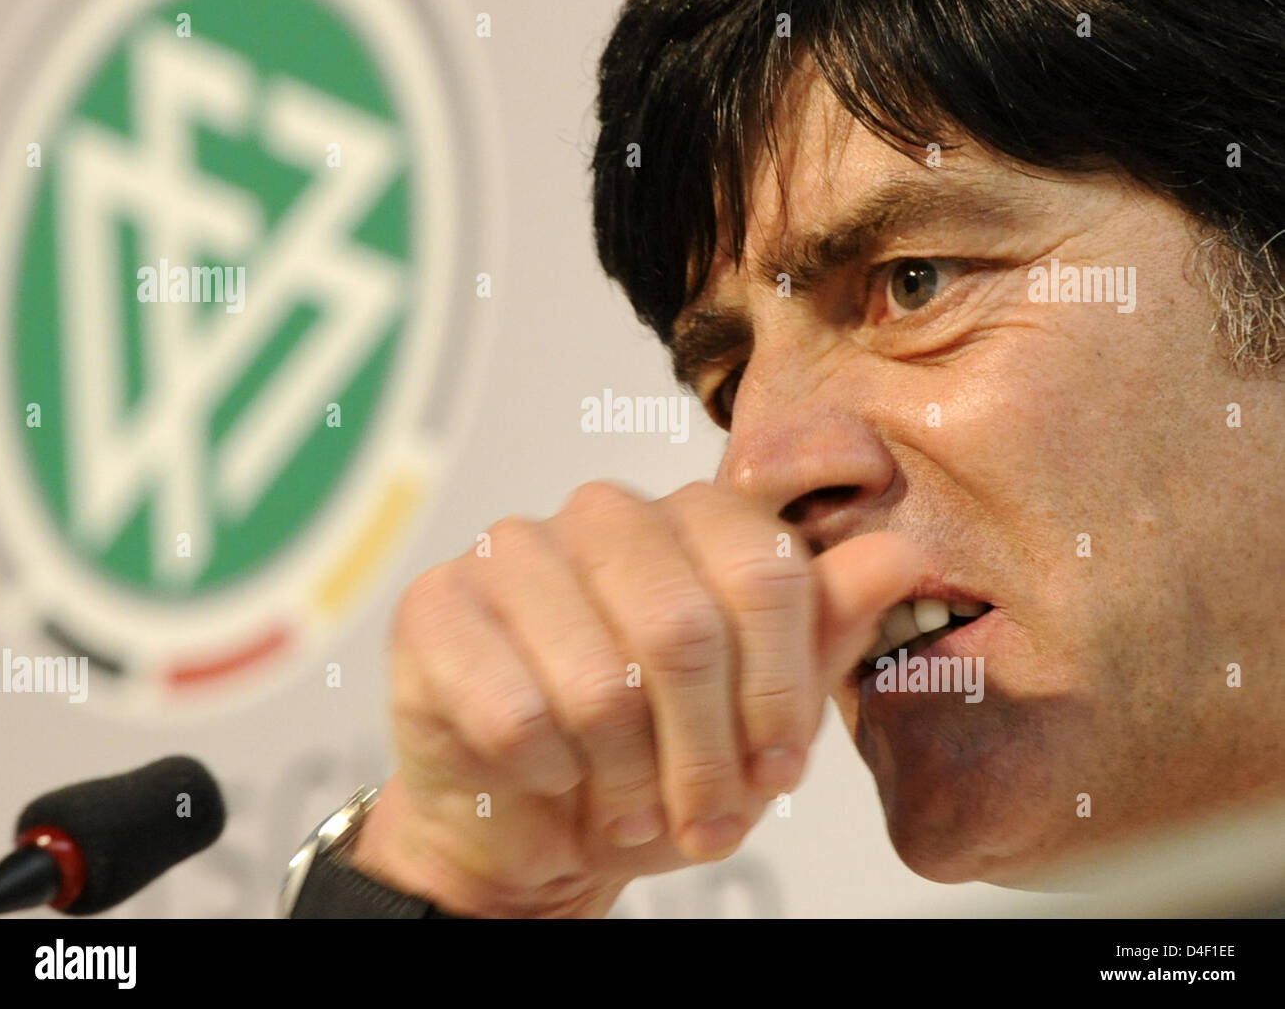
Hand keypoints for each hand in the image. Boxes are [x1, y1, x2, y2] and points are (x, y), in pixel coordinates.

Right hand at [352, 481, 922, 917]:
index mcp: (691, 518)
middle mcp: (603, 515)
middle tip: (703, 819)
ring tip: (628, 807)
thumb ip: (824, 630)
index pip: (768, 573)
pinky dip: (548, 777)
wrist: (534, 820)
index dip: (781, 690)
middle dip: (704, 756)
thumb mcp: (759, 713)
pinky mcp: (436, 607)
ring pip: (600, 683)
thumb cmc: (653, 759)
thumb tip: (900, 556)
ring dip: (626, 780)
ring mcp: (512, 551)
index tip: (779, 768)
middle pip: (685, 629)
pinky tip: (551, 776)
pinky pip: (515, 714)